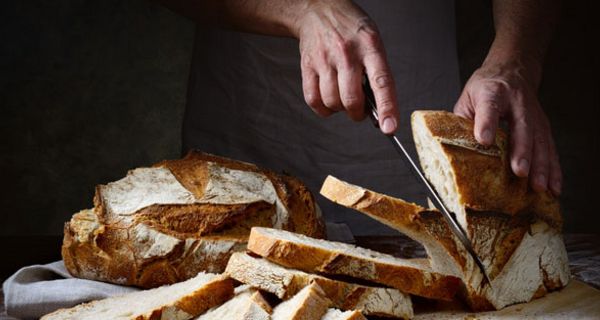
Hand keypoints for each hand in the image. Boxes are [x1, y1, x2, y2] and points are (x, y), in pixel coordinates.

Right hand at [293, 0, 398, 133]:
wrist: (318, 9)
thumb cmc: (351, 30)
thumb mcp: (372, 42)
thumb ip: (377, 72)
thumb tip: (379, 110)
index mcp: (370, 46)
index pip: (381, 82)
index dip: (387, 108)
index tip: (390, 128)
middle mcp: (346, 53)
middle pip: (351, 99)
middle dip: (358, 114)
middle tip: (360, 111)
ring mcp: (324, 59)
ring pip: (332, 102)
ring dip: (340, 109)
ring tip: (343, 98)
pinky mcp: (307, 65)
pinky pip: (313, 100)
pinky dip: (323, 108)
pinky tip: (328, 100)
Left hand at [454, 61, 560, 195]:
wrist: (512, 70)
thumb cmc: (485, 88)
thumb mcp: (468, 98)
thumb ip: (463, 122)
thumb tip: (453, 151)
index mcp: (492, 93)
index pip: (489, 108)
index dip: (487, 123)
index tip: (484, 140)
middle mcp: (517, 103)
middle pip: (522, 127)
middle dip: (522, 151)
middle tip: (520, 172)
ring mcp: (534, 114)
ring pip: (540, 140)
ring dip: (541, 165)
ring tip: (538, 186)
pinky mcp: (543, 125)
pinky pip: (550, 148)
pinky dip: (553, 169)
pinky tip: (553, 186)